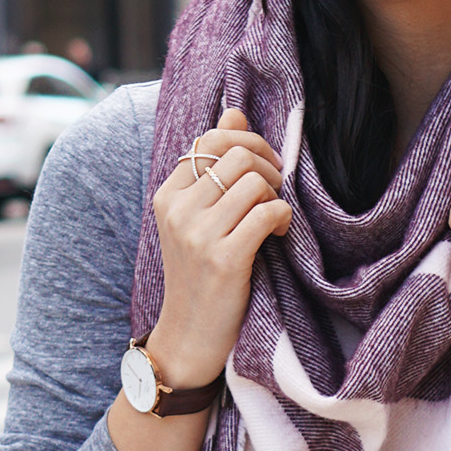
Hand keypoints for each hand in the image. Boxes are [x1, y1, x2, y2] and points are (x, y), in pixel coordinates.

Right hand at [144, 108, 291, 388]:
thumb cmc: (199, 274)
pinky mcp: (223, 259)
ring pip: (255, 180)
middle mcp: (177, 209)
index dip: (247, 144)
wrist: (188, 337)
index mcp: (167, 195)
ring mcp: (198, 234)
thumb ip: (213, 166)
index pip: (210, 140)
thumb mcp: (196, 219)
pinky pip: (268, 212)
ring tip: (274, 218)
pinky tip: (278, 236)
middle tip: (276, 193)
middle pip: (237, 154)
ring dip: (276, 195)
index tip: (263, 169)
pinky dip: (283, 219)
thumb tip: (235, 113)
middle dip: (268, 166)